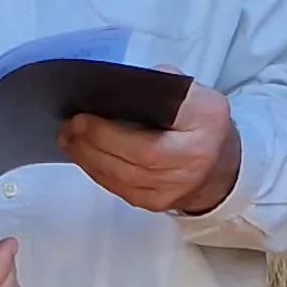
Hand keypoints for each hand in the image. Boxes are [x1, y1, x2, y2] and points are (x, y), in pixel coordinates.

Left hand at [61, 81, 240, 214]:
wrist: (218, 167)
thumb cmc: (197, 124)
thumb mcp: (192, 93)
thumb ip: (160, 84)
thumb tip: (117, 86)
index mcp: (206, 120)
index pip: (168, 117)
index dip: (129, 117)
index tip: (94, 106)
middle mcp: (195, 158)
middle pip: (141, 155)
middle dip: (99, 139)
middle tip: (71, 124)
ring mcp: (176, 187)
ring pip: (125, 176)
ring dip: (90, 156)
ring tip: (68, 138)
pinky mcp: (158, 203)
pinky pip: (120, 188)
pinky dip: (97, 171)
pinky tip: (82, 155)